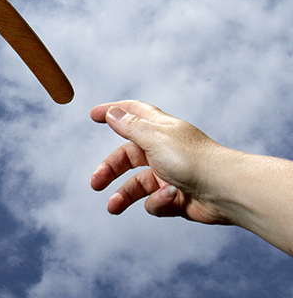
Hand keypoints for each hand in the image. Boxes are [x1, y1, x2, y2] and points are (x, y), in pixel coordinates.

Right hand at [90, 100, 234, 224]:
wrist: (226, 191)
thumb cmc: (193, 160)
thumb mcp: (154, 138)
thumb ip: (129, 127)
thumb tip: (112, 112)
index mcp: (160, 130)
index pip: (132, 114)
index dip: (113, 112)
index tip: (93, 115)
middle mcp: (163, 151)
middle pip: (127, 157)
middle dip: (110, 170)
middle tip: (96, 183)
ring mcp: (170, 175)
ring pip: (137, 185)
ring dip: (124, 195)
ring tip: (113, 207)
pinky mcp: (176, 198)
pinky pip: (155, 202)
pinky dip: (158, 202)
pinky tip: (170, 199)